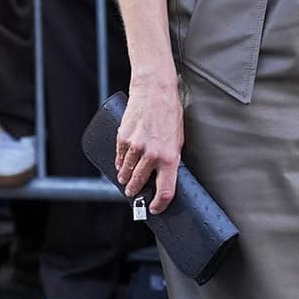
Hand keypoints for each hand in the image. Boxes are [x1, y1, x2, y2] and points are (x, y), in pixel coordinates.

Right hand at [116, 78, 184, 212]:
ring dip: (125, 178)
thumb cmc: (169, 113)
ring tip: (125, 181)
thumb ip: (171, 157)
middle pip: (140, 183)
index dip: (159, 204)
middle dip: (135, 191)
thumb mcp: (178, 139)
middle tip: (134, 193)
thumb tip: (165, 174)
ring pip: (127, 172)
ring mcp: (136, 147)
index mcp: (170, 157)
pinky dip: (120, 163)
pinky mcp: (123, 138)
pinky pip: (120, 157)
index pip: (165, 190)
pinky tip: (121, 166)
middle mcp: (152, 155)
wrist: (154, 91)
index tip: (154, 208)